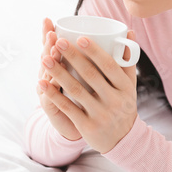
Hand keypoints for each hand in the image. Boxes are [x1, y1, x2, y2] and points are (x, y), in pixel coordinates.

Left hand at [40, 31, 137, 153]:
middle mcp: (115, 100)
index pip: (110, 65)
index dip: (95, 51)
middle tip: (57, 42)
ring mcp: (101, 114)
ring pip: (76, 90)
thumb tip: (128, 31)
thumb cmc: (123, 105)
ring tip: (45, 58)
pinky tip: (42, 84)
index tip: (80, 37)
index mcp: (125, 87)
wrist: (123, 140)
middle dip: (72, 56)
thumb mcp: (129, 85)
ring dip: (59, 73)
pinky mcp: (87, 127)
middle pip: (91, 75)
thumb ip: (128, 60)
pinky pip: (68, 108)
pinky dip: (54, 95)